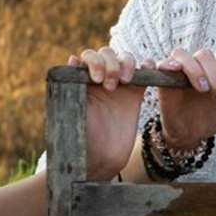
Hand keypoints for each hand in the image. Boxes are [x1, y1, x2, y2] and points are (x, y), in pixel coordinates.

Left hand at [69, 50, 146, 179]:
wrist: (98, 161)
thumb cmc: (78, 139)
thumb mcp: (69, 112)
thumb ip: (70, 86)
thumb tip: (72, 59)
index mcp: (80, 81)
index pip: (89, 57)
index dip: (94, 62)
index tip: (96, 79)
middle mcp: (99, 80)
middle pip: (107, 54)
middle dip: (111, 64)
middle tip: (111, 85)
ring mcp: (118, 86)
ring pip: (125, 59)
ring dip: (126, 63)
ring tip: (125, 81)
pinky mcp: (134, 94)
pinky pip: (143, 72)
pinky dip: (147, 65)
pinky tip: (146, 68)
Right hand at [152, 48, 215, 148]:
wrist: (192, 133)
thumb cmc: (213, 116)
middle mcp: (200, 64)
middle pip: (207, 55)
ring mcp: (181, 68)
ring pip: (184, 55)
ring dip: (195, 70)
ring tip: (203, 89)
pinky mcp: (164, 77)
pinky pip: (162, 62)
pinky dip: (168, 63)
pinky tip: (176, 69)